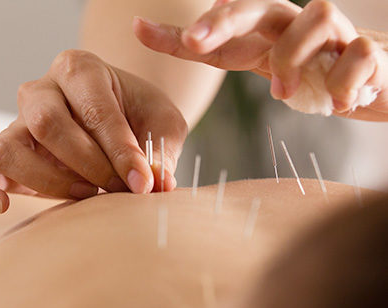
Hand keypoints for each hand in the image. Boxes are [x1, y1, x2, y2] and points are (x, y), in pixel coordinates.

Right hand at [0, 50, 186, 212]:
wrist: (120, 115)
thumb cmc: (139, 115)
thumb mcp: (162, 124)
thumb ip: (160, 151)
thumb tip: (158, 184)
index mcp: (80, 69)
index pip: (94, 110)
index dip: (121, 151)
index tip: (143, 183)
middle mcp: (42, 91)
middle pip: (48, 124)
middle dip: (89, 164)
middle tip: (120, 189)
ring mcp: (18, 123)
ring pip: (10, 148)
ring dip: (49, 180)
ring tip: (88, 195)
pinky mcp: (9, 156)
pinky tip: (0, 206)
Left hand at [134, 0, 387, 119]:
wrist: (365, 76)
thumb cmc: (302, 68)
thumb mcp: (253, 59)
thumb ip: (213, 50)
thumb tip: (153, 34)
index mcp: (262, 28)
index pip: (218, 22)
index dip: (180, 30)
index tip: (138, 28)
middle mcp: (293, 21)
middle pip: (258, 4)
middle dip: (223, 20)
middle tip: (196, 43)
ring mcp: (333, 32)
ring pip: (316, 18)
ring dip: (293, 59)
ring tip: (283, 95)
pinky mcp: (367, 50)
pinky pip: (360, 55)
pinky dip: (346, 82)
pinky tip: (340, 103)